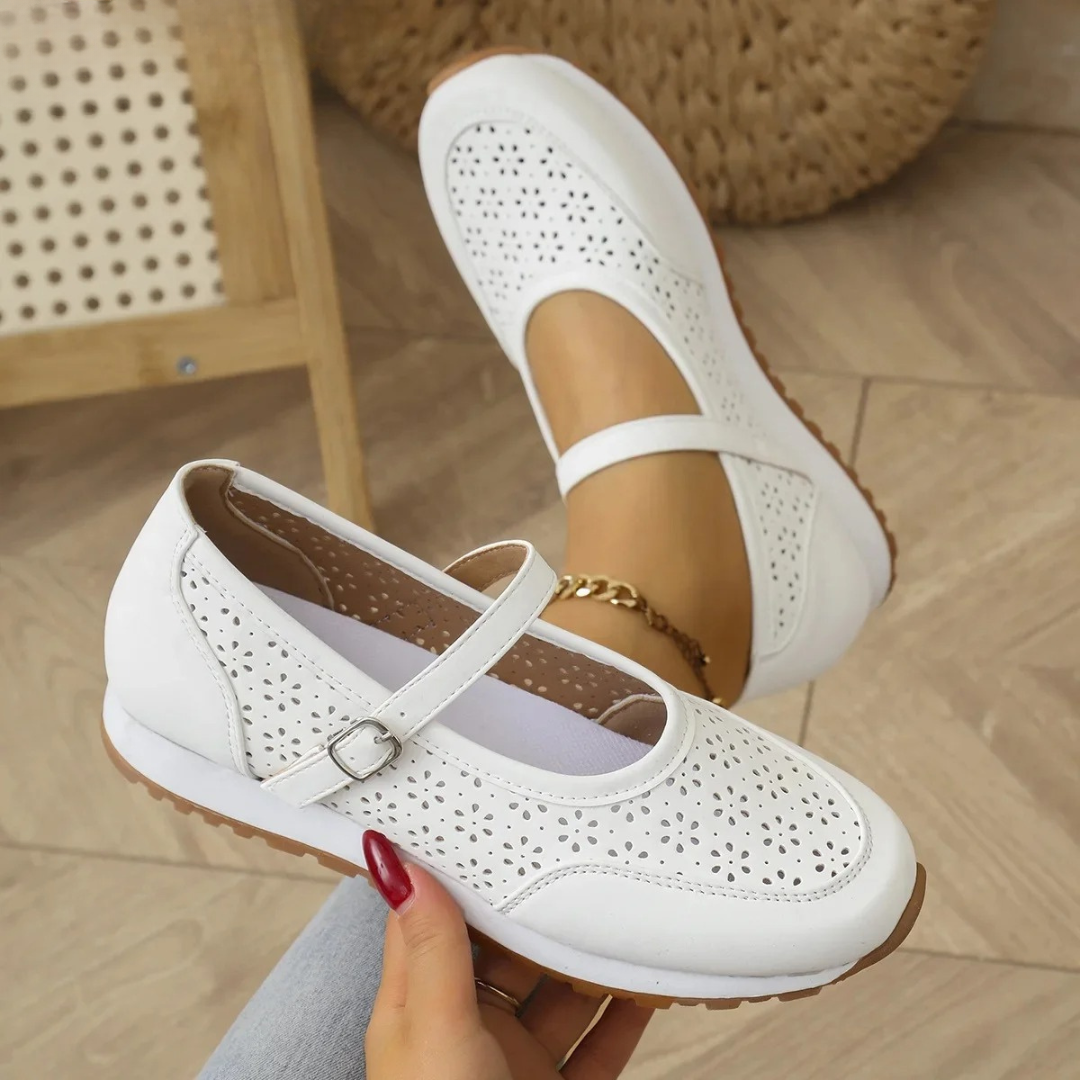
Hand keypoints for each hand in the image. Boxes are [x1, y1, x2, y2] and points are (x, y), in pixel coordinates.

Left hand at [363, 830, 651, 1079]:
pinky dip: (625, 1013)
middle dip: (544, 910)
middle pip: (509, 949)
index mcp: (419, 1003)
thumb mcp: (434, 1031)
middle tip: (584, 859)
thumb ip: (429, 948)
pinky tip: (650, 982)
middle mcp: (467, 1026)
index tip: (498, 820)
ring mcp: (515, 1060)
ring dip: (590, 958)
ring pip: (561, 993)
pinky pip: (600, 1043)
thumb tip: (392, 860)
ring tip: (626, 910)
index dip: (464, 869)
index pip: (437, 915)